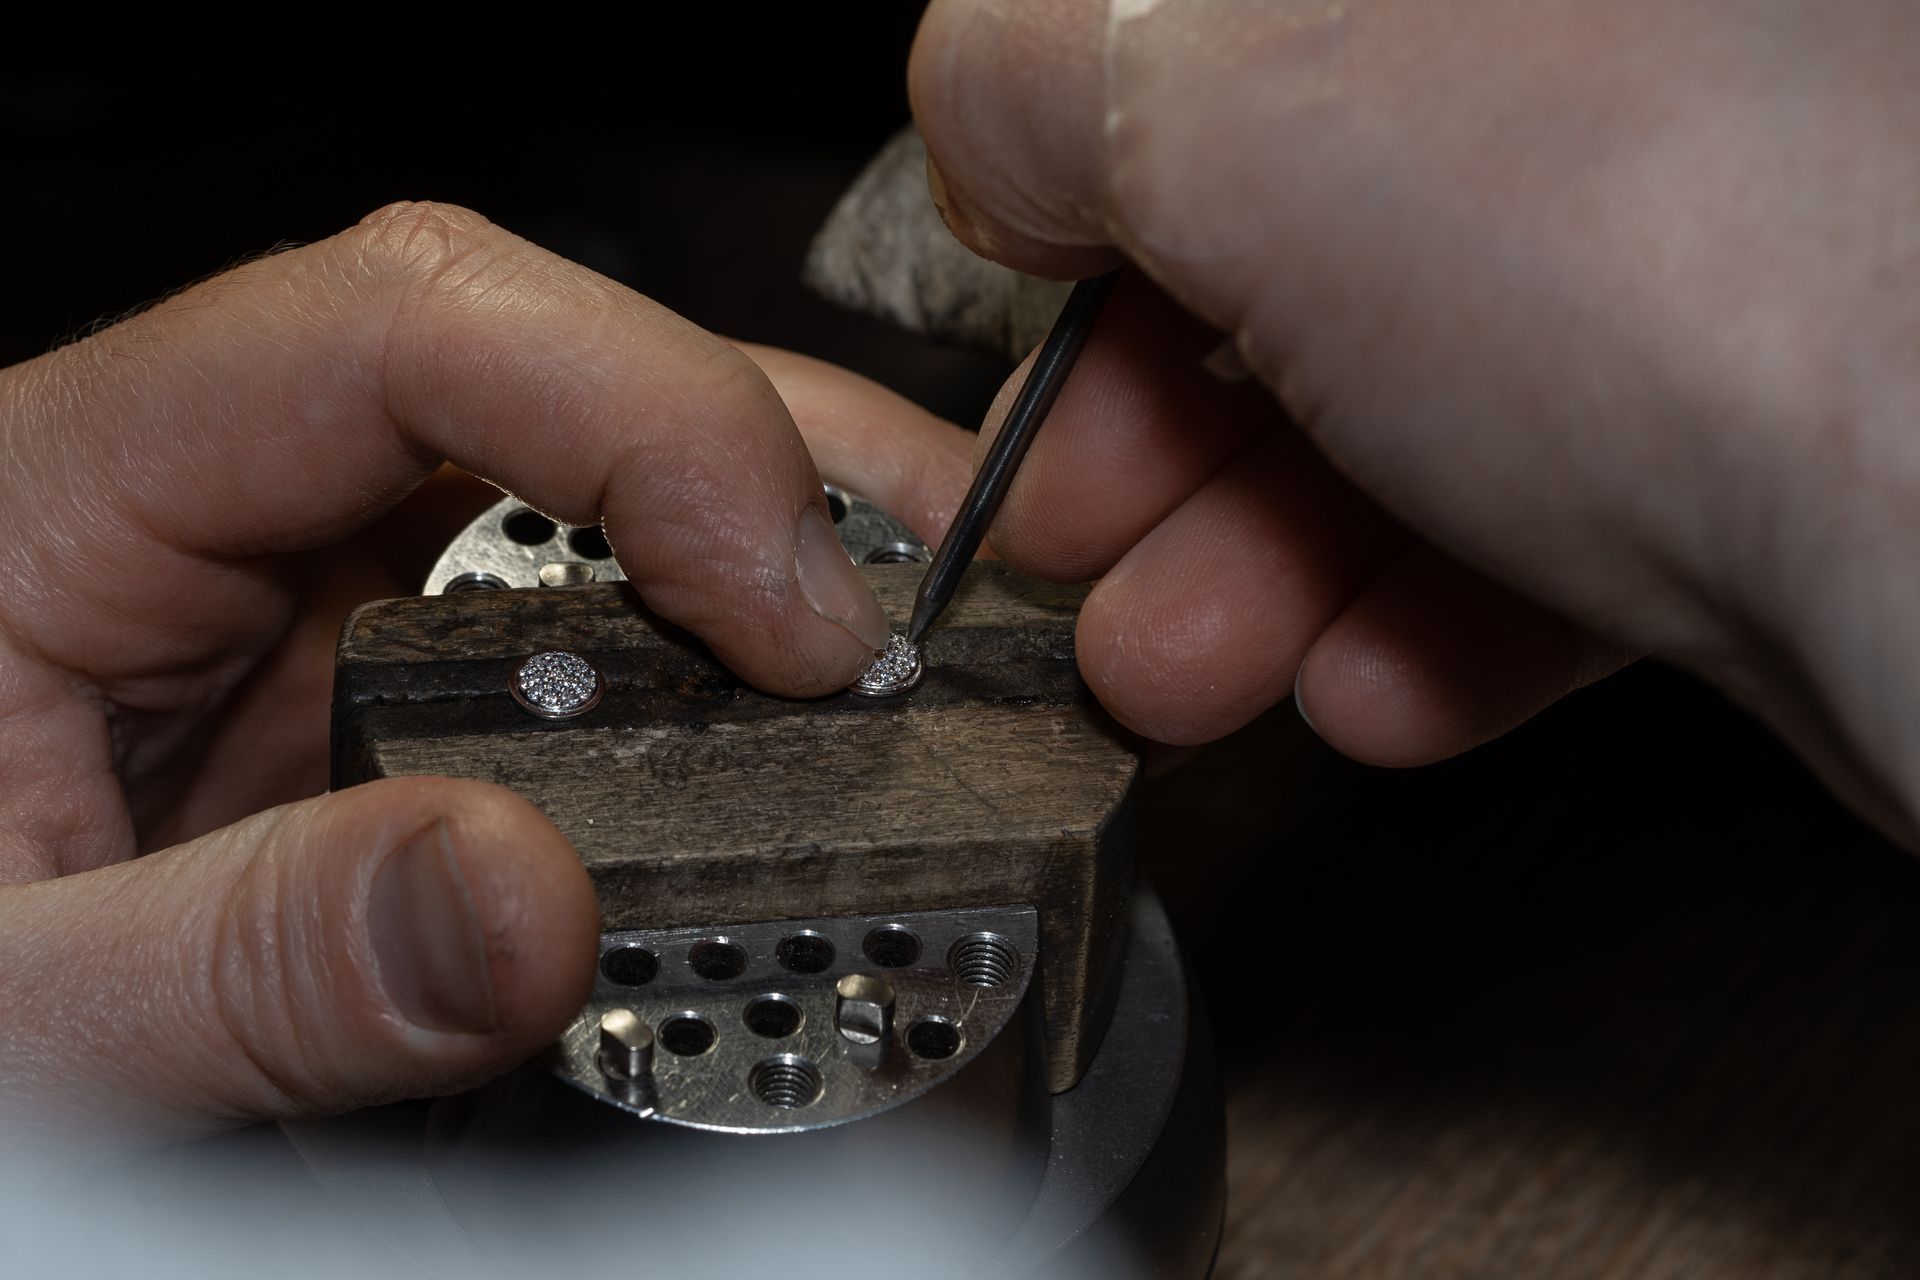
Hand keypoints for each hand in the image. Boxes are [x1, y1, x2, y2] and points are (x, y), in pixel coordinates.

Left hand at [0, 202, 974, 1143]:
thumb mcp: (8, 1010)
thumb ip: (248, 964)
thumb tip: (527, 908)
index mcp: (65, 502)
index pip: (402, 324)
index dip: (645, 414)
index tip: (789, 616)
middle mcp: (208, 513)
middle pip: (542, 370)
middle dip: (771, 457)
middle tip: (920, 606)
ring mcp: (302, 594)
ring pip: (583, 484)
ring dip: (769, 540)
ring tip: (909, 637)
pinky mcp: (367, 690)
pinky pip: (572, 622)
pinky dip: (709, 657)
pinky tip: (790, 715)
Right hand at [910, 0, 1919, 838]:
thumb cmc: (1671, 239)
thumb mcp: (1220, 87)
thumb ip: (1038, 71)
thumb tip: (999, 134)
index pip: (1218, 40)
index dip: (1094, 178)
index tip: (1042, 303)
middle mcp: (1604, 56)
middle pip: (1306, 234)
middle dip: (1155, 426)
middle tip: (1078, 534)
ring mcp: (1695, 235)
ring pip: (1421, 396)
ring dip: (1263, 556)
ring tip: (1187, 660)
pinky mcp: (1773, 416)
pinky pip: (1564, 511)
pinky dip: (1441, 609)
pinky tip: (1376, 681)